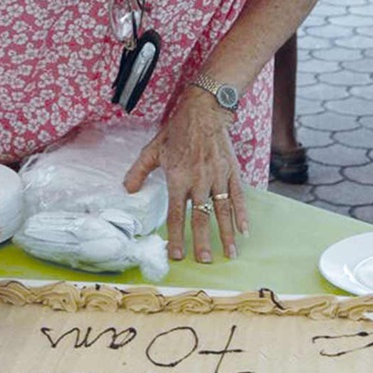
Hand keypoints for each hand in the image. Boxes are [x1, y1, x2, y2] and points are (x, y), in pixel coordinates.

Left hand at [124, 88, 247, 263]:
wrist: (203, 110)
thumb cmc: (176, 130)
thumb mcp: (153, 149)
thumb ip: (139, 171)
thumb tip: (128, 190)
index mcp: (178, 177)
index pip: (176, 213)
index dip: (176, 236)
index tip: (177, 255)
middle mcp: (199, 180)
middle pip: (201, 217)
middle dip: (202, 241)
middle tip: (204, 261)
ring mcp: (218, 176)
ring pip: (222, 210)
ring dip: (225, 234)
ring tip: (229, 254)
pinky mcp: (232, 170)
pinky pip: (238, 196)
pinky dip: (242, 214)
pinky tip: (244, 230)